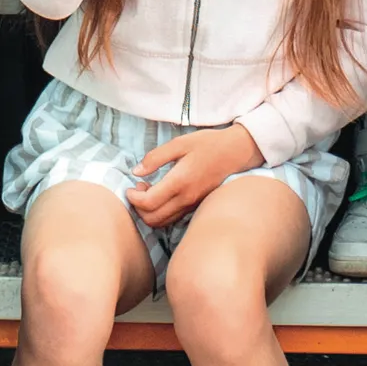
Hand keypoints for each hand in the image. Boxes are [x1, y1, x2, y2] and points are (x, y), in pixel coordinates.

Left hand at [124, 120, 260, 225]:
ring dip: (149, 212)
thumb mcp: (180, 143)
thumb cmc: (208, 144)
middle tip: (138, 188)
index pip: (148, 203)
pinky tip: (161, 194)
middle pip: (152, 219)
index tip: (130, 186)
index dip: (133, 198)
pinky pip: (172, 219)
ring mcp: (191, 205)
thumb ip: (156, 157)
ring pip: (162, 222)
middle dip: (138, 208)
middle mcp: (186, 199)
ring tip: (149, 191)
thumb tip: (136, 171)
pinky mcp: (195, 207)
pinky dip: (160, 213)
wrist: (236, 153)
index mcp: (180, 182)